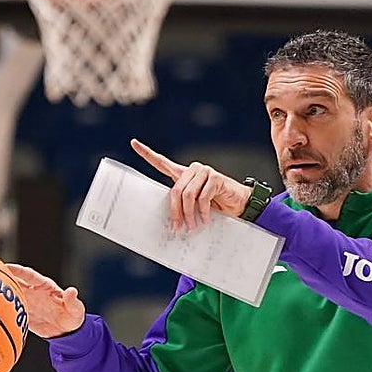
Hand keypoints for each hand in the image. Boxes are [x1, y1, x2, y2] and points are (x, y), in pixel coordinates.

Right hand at [4, 263, 85, 338]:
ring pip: (10, 296)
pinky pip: (10, 311)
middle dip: (2, 279)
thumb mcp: (76, 310)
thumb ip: (72, 301)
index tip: (7, 267)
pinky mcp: (23, 315)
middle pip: (15, 283)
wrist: (66, 333)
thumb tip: (72, 291)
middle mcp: (33, 292)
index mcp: (45, 286)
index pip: (29, 276)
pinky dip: (2, 311)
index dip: (18, 270)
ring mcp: (27, 303)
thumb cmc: (73, 317)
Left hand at [131, 138, 251, 230]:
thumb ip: (183, 204)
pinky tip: (206, 220)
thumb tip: (172, 221)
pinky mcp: (215, 177)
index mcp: (183, 174)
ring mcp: (204, 172)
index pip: (162, 162)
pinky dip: (203, 212)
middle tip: (178, 228)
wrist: (238, 203)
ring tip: (193, 227)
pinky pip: (203, 198)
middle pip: (175, 190)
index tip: (133, 143)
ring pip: (188, 195)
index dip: (147, 153)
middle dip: (175, 212)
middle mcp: (192, 170)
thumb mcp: (195, 205)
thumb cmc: (216, 205)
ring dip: (189, 215)